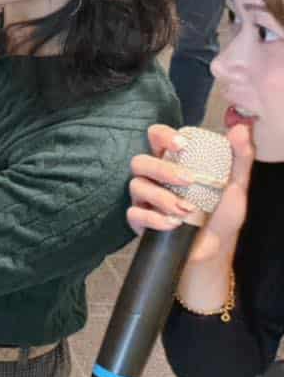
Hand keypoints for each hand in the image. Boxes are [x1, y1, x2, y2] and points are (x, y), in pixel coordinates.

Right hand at [127, 124, 252, 262]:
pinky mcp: (139, 219)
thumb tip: (241, 128)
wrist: (214, 248)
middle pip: (140, 161)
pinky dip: (154, 218)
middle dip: (162, 169)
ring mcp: (144, 197)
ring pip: (136, 186)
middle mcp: (154, 176)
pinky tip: (173, 224)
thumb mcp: (236, 184)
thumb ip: (240, 157)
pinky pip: (135, 213)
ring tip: (185, 210)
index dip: (163, 135)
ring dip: (162, 197)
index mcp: (172, 161)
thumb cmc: (221, 214)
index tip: (182, 144)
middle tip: (188, 180)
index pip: (156, 137)